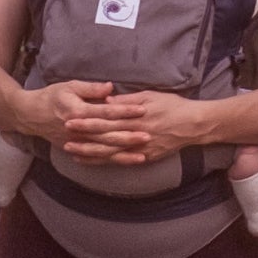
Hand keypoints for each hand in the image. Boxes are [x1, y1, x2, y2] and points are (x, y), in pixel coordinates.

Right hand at [16, 81, 146, 150]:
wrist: (31, 115)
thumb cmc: (52, 96)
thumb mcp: (70, 86)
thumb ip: (91, 88)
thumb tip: (111, 88)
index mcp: (78, 111)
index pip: (106, 112)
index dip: (125, 111)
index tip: (142, 109)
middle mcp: (79, 130)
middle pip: (108, 135)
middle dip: (129, 136)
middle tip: (149, 135)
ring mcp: (77, 143)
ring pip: (104, 151)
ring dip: (124, 153)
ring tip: (143, 154)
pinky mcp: (76, 150)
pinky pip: (96, 159)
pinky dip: (111, 161)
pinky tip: (125, 162)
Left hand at [62, 90, 205, 165]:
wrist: (193, 125)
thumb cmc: (172, 106)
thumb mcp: (150, 96)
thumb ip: (127, 100)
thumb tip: (107, 100)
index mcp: (134, 118)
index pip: (105, 120)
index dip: (87, 121)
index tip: (71, 120)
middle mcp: (134, 135)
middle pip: (104, 139)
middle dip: (83, 139)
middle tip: (65, 138)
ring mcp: (139, 149)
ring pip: (110, 154)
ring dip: (90, 154)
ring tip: (73, 153)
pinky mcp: (145, 157)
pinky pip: (121, 162)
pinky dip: (106, 162)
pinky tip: (93, 161)